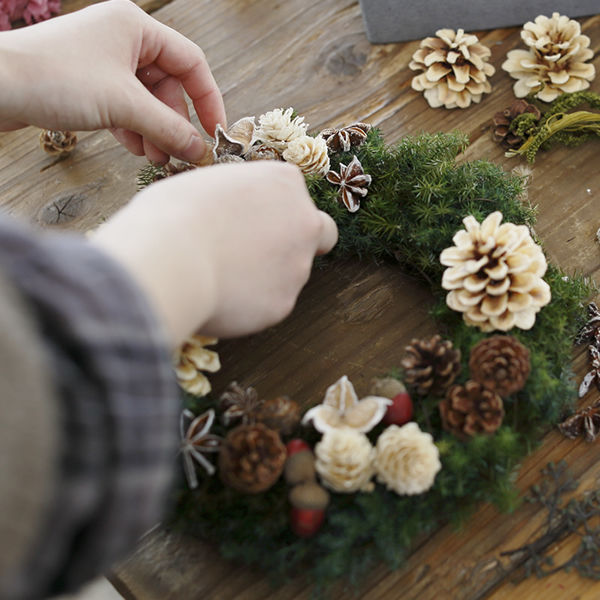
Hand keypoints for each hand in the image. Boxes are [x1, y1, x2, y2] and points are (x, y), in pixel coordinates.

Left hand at [0, 0, 224, 164]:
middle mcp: (123, 39)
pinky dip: (135, 130)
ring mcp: (105, 61)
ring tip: (157, 158)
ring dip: (155, 131)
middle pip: (168, 86)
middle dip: (174, 123)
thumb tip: (200, 150)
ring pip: (147, 100)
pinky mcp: (89, 82)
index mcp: (136, 27)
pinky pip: (126, 107)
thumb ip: (169, 128)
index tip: (215, 131)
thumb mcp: (124, 105)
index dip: (208, 98)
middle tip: (181, 154)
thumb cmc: (55, 79)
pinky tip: (136, 149)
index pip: (191, 62)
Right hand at [91, 161, 337, 345]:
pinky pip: (269, 304)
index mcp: (285, 183)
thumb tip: (232, 211)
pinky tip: (220, 296)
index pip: (295, 197)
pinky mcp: (283, 305)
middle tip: (262, 252)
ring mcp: (297, 266)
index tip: (251, 220)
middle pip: (319, 234)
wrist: (169, 262)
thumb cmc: (174, 215)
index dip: (275, 210)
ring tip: (220, 275)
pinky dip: (251, 303)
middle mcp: (304, 222)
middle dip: (301, 243)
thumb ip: (236, 197)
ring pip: (290, 274)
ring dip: (266, 276)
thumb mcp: (206, 185)